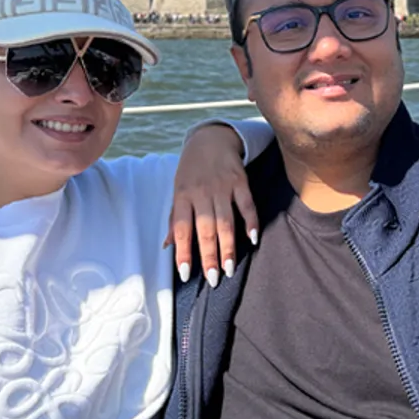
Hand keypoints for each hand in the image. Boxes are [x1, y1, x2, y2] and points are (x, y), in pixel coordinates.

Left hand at [167, 125, 259, 286]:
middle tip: (214, 279)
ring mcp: (221, 187)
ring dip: (228, 246)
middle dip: (209, 256)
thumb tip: (166, 246)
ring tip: (230, 268)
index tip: (186, 274)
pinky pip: (246, 204)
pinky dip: (250, 221)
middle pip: (205, 229)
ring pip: (225, 221)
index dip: (183, 252)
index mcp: (182, 197)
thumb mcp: (177, 190)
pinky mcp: (240, 181)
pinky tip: (253, 239)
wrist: (210, 139)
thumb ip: (173, 219)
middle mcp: (201, 193)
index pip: (181, 228)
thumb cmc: (191, 170)